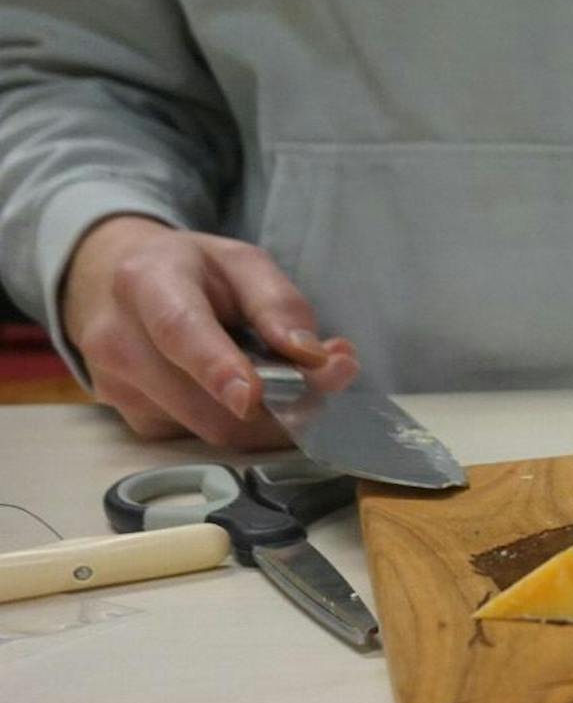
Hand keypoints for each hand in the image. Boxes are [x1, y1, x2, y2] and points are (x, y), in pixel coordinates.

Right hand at [60, 214, 357, 448]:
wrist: (112, 283)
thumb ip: (279, 305)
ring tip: (288, 379)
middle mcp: (118, 340)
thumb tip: (313, 357)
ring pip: (209, 429)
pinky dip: (240, 424)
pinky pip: (200, 439)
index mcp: (145, 283)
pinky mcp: (132, 420)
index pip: (179, 332)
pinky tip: (245, 393)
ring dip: (266, 418)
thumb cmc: (190, 270)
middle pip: (203, 402)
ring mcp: (116, 387)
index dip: (217, 369)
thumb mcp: (241, 264)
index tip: (252, 396)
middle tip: (329, 376)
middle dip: (278, 404)